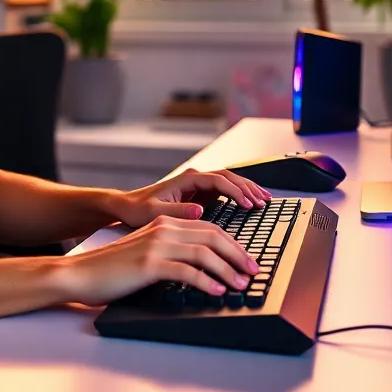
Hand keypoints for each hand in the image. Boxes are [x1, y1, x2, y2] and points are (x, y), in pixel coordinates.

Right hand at [55, 215, 261, 306]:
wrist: (80, 274)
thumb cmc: (112, 270)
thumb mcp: (146, 254)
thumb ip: (172, 254)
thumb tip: (203, 270)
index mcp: (164, 223)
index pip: (210, 228)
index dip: (233, 245)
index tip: (247, 261)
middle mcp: (163, 228)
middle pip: (213, 236)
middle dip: (238, 254)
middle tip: (253, 271)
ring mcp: (156, 245)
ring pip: (204, 252)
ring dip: (228, 270)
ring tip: (241, 284)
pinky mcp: (149, 264)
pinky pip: (187, 271)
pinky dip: (207, 282)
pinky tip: (217, 291)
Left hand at [110, 167, 272, 228]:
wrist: (127, 207)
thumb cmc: (138, 210)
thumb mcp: (156, 214)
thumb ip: (179, 211)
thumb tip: (200, 210)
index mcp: (187, 179)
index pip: (219, 181)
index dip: (235, 192)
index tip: (248, 204)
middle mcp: (195, 179)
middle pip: (229, 177)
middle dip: (248, 188)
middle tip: (264, 201)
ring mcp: (198, 186)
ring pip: (229, 182)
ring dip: (247, 189)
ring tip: (264, 200)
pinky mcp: (199, 195)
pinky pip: (225, 192)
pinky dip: (239, 196)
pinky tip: (250, 203)